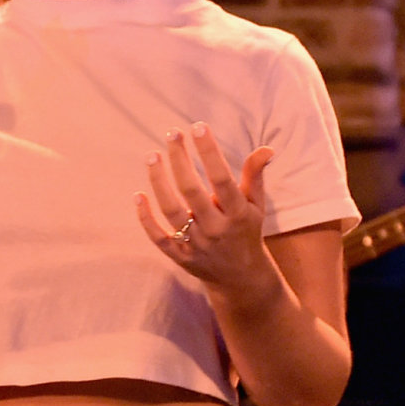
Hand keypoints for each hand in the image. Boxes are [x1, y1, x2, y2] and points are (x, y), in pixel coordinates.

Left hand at [135, 124, 275, 290]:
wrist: (241, 278)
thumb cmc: (246, 231)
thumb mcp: (256, 205)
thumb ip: (256, 175)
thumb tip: (266, 148)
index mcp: (238, 213)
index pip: (221, 178)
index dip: (209, 152)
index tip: (198, 127)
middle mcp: (215, 229)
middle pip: (191, 191)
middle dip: (180, 160)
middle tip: (172, 134)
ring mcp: (196, 244)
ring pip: (171, 211)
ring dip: (159, 182)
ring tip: (152, 156)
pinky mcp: (179, 256)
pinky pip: (158, 237)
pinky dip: (145, 218)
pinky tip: (137, 195)